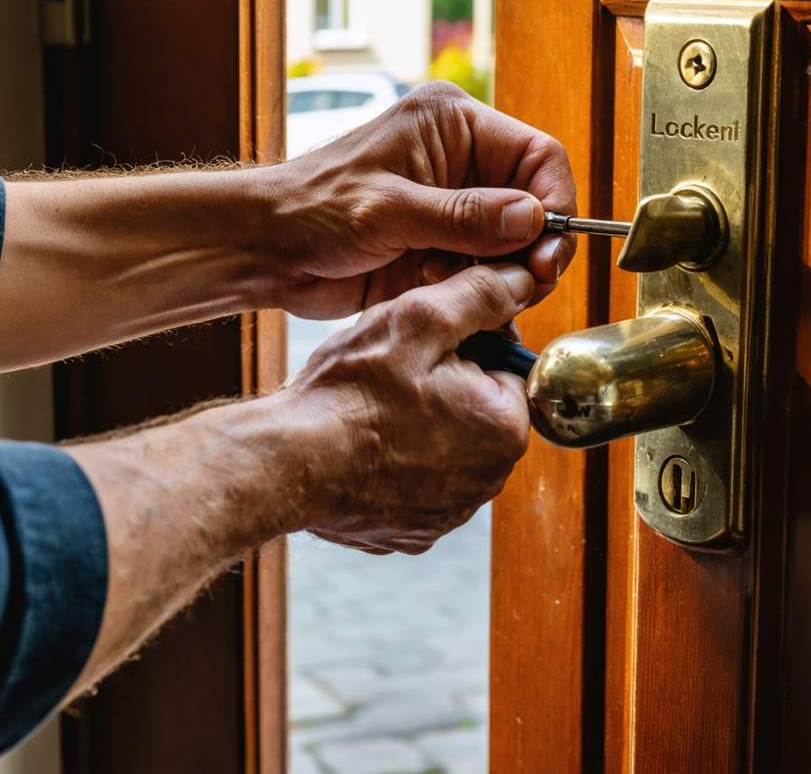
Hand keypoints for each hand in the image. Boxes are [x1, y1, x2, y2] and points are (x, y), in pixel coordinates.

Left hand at [265, 81, 577, 319]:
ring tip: (447, 281)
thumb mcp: (388, 210)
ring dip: (495, 271)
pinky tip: (431, 288)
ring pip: (512, 243)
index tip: (549, 251)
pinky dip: (472, 287)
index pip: (538, 155)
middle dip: (530, 247)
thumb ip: (464, 216)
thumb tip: (534, 219)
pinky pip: (482, 269)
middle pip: (534, 203)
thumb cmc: (311, 209)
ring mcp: (451, 206)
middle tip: (520, 284)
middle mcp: (461, 161)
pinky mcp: (439, 245)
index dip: (556, 202)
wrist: (266, 249)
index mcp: (453, 125)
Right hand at [275, 263, 533, 554]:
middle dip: (444, 384)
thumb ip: (478, 297)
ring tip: (372, 406)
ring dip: (420, 422)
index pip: (506, 366)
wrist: (290, 464)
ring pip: (446, 445)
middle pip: (477, 408)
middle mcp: (488, 479)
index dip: (464, 342)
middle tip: (393, 370)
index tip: (422, 340)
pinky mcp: (413, 530)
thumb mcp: (418, 319)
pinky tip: (362, 444)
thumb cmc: (351, 393)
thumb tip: (520, 280)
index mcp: (504, 427)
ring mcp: (449, 510)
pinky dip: (395, 462)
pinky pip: (416, 482)